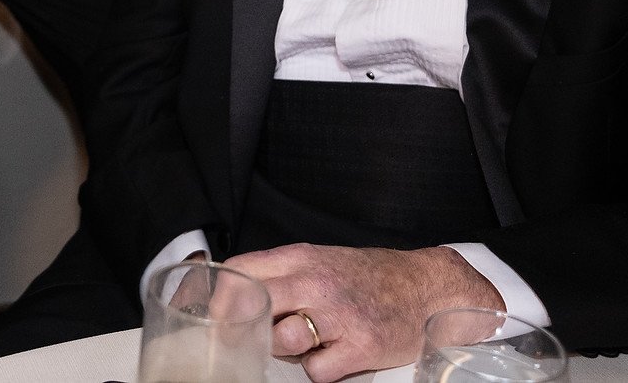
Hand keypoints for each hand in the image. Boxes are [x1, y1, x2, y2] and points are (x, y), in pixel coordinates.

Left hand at [224, 244, 500, 380]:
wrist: (425, 286)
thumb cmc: (366, 276)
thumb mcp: (318, 260)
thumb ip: (278, 274)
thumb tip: (229, 296)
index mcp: (301, 258)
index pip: (242, 270)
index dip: (217, 296)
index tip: (202, 316)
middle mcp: (317, 283)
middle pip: (255, 306)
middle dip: (238, 330)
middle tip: (235, 344)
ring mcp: (340, 315)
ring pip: (282, 342)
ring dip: (284, 351)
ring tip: (302, 343)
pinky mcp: (361, 347)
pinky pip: (317, 370)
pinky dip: (317, 370)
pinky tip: (330, 357)